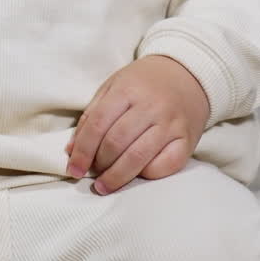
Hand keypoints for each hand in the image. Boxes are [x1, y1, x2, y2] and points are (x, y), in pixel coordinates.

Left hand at [65, 54, 209, 195]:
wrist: (186, 74)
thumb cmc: (143, 83)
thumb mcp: (113, 86)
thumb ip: (91, 115)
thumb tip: (72, 150)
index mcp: (127, 90)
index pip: (98, 124)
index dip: (82, 151)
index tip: (73, 169)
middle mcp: (151, 107)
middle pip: (116, 143)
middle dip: (99, 164)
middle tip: (91, 173)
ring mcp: (171, 124)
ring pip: (138, 158)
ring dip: (117, 177)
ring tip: (104, 185)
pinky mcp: (187, 141)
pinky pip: (166, 166)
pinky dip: (147, 175)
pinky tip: (136, 175)